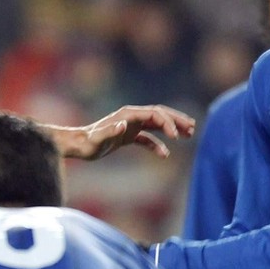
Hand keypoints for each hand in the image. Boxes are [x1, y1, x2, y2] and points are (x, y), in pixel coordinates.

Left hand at [57, 105, 195, 160]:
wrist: (78, 146)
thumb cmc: (87, 143)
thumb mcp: (98, 139)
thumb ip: (110, 131)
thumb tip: (124, 125)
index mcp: (129, 114)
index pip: (155, 114)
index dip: (168, 123)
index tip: (176, 136)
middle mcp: (131, 117)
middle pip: (160, 115)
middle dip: (177, 120)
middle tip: (192, 128)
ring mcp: (131, 126)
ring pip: (156, 124)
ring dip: (172, 129)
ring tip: (188, 135)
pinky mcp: (128, 136)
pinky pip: (147, 139)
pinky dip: (157, 145)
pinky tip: (164, 154)